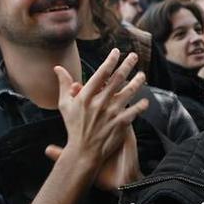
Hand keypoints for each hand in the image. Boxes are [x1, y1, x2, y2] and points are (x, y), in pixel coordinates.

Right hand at [46, 51, 148, 178]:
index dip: (110, 60)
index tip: (117, 51)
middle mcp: (100, 103)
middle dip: (127, 65)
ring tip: (142, 75)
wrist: (82, 151)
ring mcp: (111, 113)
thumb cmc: (73, 127)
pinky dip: (141, 106)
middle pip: (117, 79)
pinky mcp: (120, 124)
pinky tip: (146, 100)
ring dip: (137, 82)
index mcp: (86, 96)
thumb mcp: (64, 105)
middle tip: (134, 56)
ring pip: (128, 93)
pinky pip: (134, 112)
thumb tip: (58, 68)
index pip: (101, 74)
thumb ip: (64, 85)